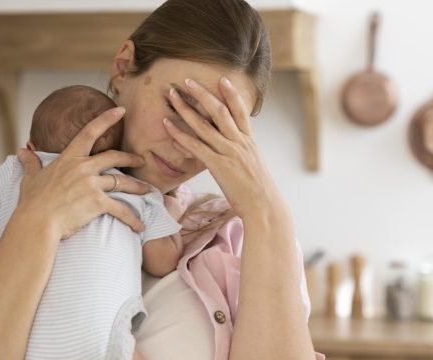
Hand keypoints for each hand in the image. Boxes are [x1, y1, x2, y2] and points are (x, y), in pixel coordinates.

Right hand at [12, 107, 150, 239]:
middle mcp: (83, 167)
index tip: (121, 110)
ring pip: (123, 182)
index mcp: (69, 158)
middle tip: (142, 160)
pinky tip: (139, 225)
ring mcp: (92, 184)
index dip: (107, 119)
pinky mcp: (98, 202)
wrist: (36, 222)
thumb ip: (30, 163)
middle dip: (131, 158)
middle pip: (114, 157)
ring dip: (138, 187)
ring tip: (148, 191)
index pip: (89, 132)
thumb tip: (21, 152)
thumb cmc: (32, 202)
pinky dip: (132, 218)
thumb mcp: (30, 179)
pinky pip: (121, 209)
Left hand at [162, 78, 283, 220]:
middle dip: (202, 94)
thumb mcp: (253, 166)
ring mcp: (229, 153)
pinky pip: (196, 146)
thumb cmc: (258, 191)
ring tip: (173, 95)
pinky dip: (180, 134)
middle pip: (219, 111)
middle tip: (188, 80)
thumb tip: (233, 150)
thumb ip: (242, 154)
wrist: (264, 207)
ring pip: (204, 125)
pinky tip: (168, 125)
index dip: (231, 94)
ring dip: (186, 108)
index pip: (241, 111)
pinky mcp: (219, 166)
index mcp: (249, 142)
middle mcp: (239, 143)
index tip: (222, 79)